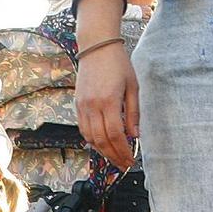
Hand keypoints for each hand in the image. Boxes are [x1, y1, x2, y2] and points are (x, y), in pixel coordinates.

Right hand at [77, 45, 140, 169]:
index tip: (130, 160)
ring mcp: (83, 106)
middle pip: (102, 140)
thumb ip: (133, 112)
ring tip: (114, 157)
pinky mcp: (77, 104)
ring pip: (90, 138)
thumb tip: (135, 135)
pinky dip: (92, 140)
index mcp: (109, 101)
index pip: (115, 135)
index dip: (123, 151)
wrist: (96, 46)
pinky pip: (83, 129)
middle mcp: (93, 106)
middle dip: (114, 155)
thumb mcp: (132, 87)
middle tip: (124, 164)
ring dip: (102, 151)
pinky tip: (101, 145)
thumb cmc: (118, 63)